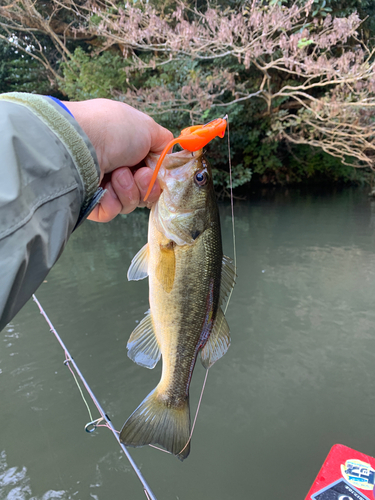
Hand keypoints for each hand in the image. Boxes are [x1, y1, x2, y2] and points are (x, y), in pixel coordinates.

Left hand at [64, 99, 172, 221]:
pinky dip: (113, 201)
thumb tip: (169, 158)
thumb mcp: (148, 128)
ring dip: (129, 190)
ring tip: (117, 174)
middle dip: (146, 184)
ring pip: (130, 202)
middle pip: (143, 189)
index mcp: (126, 146)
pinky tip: (106, 187)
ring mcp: (101, 183)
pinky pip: (112, 211)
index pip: (150, 169)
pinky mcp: (90, 201)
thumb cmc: (113, 130)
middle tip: (139, 174)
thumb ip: (165, 144)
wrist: (79, 144)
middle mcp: (114, 164)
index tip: (159, 172)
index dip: (157, 175)